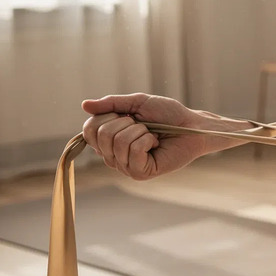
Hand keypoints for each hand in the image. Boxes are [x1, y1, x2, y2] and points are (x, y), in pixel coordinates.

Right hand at [81, 93, 205, 179]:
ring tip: (151, 135)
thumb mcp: (137, 102)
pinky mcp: (140, 173)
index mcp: (109, 139)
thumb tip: (84, 105)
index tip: (127, 115)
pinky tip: (155, 144)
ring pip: (118, 143)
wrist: (191, 125)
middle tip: (143, 126)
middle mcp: (113, 155)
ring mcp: (126, 166)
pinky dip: (146, 141)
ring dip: (140, 131)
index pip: (88, 129)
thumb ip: (111, 104)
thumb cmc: (167, 114)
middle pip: (101, 135)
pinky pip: (133, 151)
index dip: (106, 116)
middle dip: (125, 122)